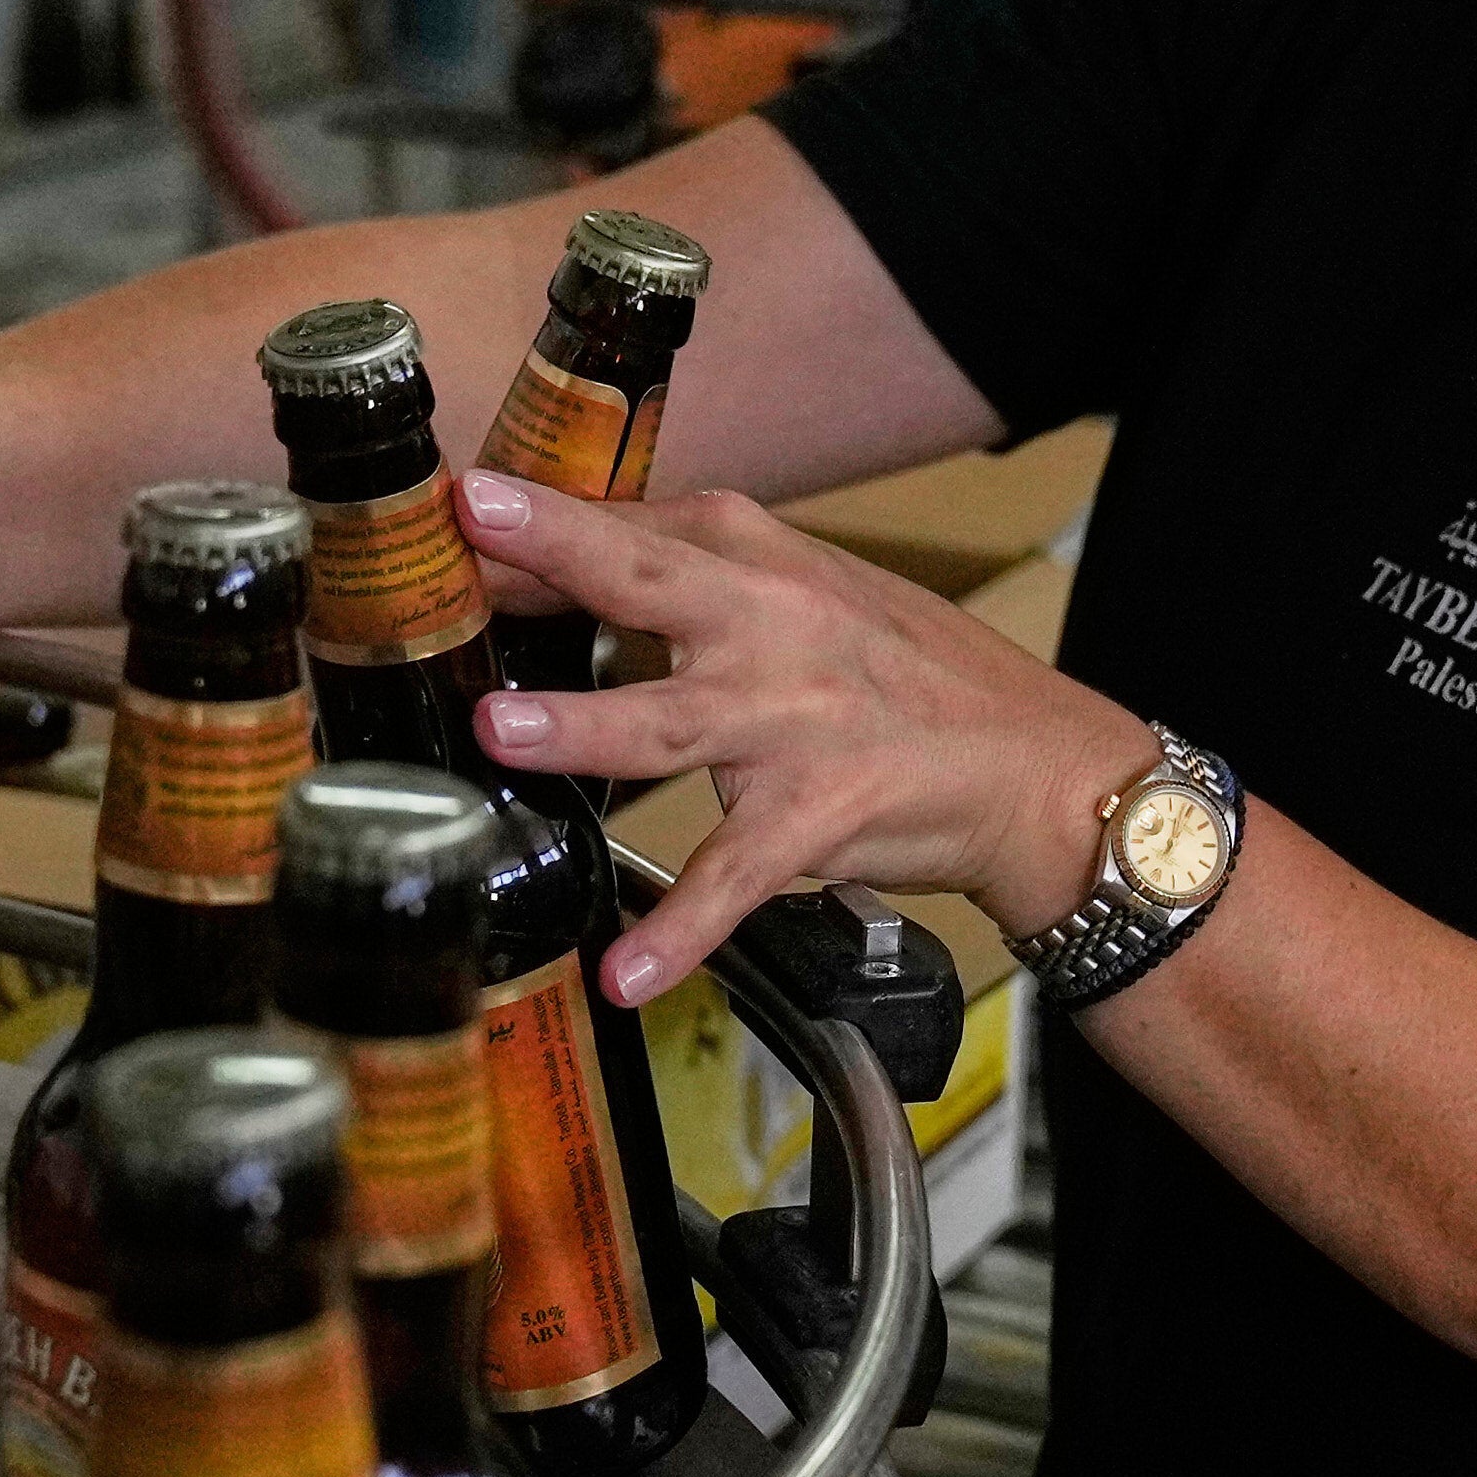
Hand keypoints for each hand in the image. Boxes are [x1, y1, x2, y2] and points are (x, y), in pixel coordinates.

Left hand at [464, 472, 1153, 1009]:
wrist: (1034, 766)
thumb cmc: (898, 676)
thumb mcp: (798, 594)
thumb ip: (680, 582)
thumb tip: (534, 571)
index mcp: (754, 558)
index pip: (625, 527)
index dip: (526, 521)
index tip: (442, 503)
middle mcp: (770, 625)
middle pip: (643, 582)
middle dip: (556, 550)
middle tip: (467, 533)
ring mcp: (794, 721)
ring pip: (672, 720)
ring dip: (585, 726)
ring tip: (503, 733)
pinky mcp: (821, 814)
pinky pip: (736, 876)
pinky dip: (683, 929)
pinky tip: (627, 973)